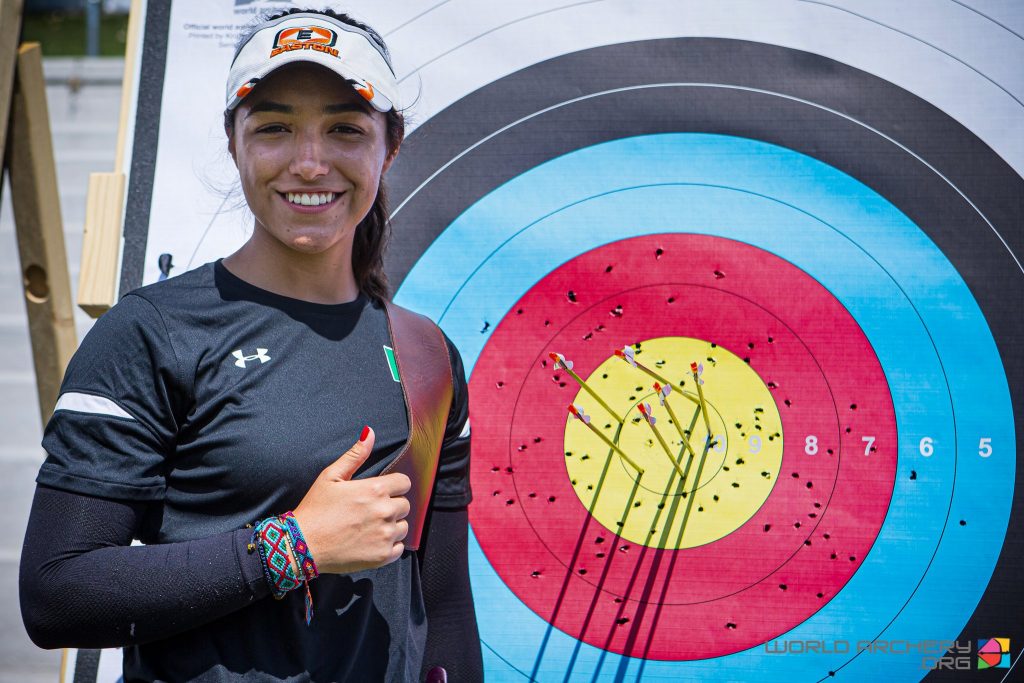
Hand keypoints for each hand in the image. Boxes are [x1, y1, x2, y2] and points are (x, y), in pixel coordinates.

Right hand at [292, 426, 411, 573]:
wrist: (302, 545)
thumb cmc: (315, 509)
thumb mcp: (331, 476)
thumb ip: (354, 455)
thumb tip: (369, 433)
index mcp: (375, 489)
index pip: (404, 483)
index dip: (393, 486)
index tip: (381, 492)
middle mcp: (384, 511)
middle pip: (405, 505)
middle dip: (391, 506)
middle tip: (370, 511)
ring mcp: (385, 535)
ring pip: (403, 526)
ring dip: (391, 526)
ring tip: (369, 527)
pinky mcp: (382, 556)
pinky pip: (399, 547)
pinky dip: (389, 546)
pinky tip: (371, 542)